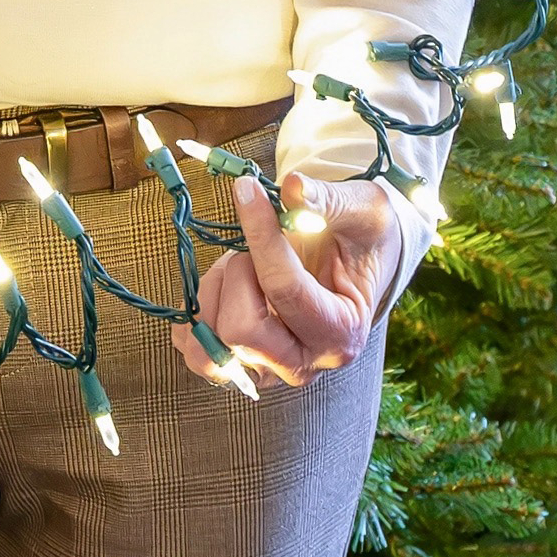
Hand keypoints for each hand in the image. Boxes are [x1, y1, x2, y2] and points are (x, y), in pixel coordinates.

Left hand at [169, 169, 411, 391]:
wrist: (358, 263)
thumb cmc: (361, 237)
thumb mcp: (360, 210)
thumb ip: (327, 201)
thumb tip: (294, 187)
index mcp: (342, 333)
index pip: (285, 291)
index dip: (260, 236)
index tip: (248, 191)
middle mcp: (305, 363)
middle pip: (240, 329)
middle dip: (239, 275)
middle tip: (254, 249)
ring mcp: (269, 369)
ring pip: (211, 340)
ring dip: (216, 294)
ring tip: (243, 268)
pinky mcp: (240, 365)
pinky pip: (194, 347)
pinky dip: (201, 309)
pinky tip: (228, 286)